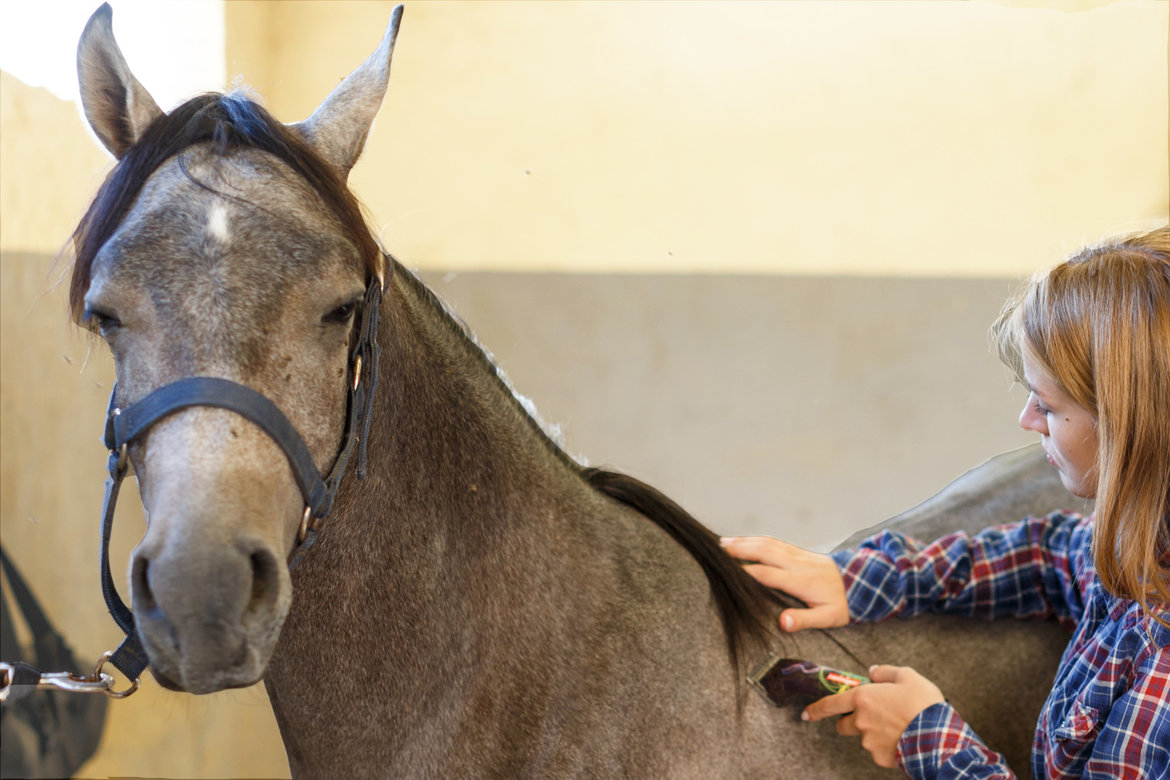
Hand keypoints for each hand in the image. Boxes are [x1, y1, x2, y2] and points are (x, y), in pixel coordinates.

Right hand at [719, 536, 848, 630]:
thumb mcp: (829, 617)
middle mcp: (797, 563)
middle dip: (740, 549)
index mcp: (801, 581)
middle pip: (764, 551)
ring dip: (745, 541)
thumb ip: (805, 619)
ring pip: (768, 543)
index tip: (726, 574)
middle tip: (717, 550)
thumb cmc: (843, 603)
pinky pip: (775, 542)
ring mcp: (798, 554)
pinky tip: (745, 541)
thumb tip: (783, 622)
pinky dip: (757, 540)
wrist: (863, 582)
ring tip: (723, 542)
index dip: (745, 573)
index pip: (767, 574)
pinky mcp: (800, 551)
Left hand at [802, 665, 945, 768]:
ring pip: (864, 737)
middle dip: (850, 722)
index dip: (816, 709)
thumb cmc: (923, 703)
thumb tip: (872, 672)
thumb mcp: (908, 676)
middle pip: (844, 725)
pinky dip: (887, 746)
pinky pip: (879, 750)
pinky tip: (903, 739)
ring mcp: (869, 741)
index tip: (806, 714)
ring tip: (899, 726)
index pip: (830, 704)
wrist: (939, 736)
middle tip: (872, 717)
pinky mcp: (880, 757)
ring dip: (874, 733)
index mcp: (863, 698)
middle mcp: (860, 721)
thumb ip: (885, 672)